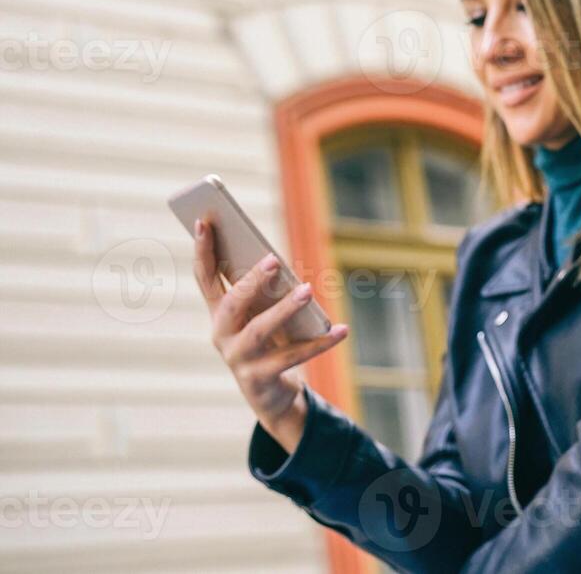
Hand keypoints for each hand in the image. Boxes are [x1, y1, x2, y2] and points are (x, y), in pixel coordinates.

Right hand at [192, 219, 347, 453]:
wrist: (269, 396)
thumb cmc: (268, 342)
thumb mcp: (262, 314)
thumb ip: (263, 290)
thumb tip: (277, 261)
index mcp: (219, 313)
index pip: (205, 277)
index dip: (202, 250)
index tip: (203, 220)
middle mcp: (222, 334)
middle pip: (231, 303)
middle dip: (250, 281)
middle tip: (272, 260)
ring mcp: (238, 358)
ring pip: (259, 330)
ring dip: (284, 309)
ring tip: (306, 290)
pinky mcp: (259, 378)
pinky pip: (293, 357)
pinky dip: (320, 343)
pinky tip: (342, 329)